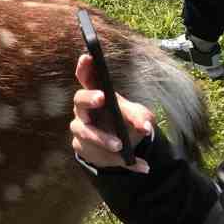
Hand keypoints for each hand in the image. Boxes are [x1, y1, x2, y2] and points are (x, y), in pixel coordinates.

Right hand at [69, 54, 153, 173]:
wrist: (123, 149)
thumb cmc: (127, 123)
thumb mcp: (140, 117)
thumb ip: (141, 118)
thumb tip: (144, 127)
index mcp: (97, 95)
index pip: (86, 78)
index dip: (85, 67)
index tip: (87, 57)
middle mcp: (84, 110)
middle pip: (79, 101)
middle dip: (89, 99)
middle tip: (101, 98)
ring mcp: (81, 129)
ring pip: (85, 132)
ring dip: (103, 139)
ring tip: (121, 147)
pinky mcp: (83, 148)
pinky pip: (99, 154)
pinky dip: (121, 161)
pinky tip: (141, 166)